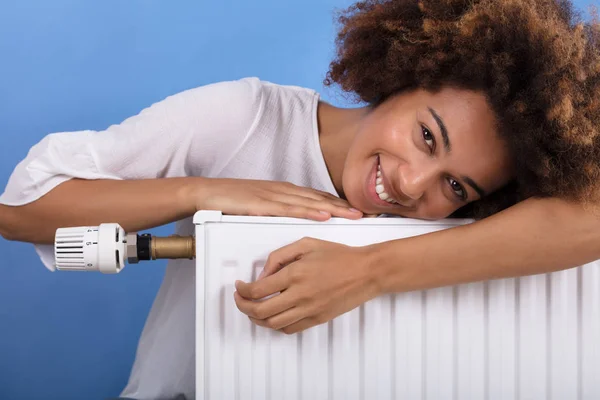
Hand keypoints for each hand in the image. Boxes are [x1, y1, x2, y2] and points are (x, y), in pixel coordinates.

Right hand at [194, 178, 361, 220]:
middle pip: (320, 199)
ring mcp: (274, 196)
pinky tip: (323, 215)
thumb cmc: (232, 201)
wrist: (207, 192)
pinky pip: (290, 209)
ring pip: (311, 202)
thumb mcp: (261, 205)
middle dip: (345, 206)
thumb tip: (295, 222)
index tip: (358, 212)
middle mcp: (284, 191)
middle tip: (367, 214)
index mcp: (285, 192)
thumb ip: (279, 212)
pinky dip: (309, 212)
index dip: (339, 205)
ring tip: (354, 215)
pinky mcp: (263, 204)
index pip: (318, 198)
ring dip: (335, 209)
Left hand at [233, 237, 379, 333]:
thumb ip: (280, 256)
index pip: (258, 290)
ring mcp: (309, 309)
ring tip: (252, 309)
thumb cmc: (339, 255)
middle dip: (243, 306)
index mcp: (295, 273)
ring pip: (272, 323)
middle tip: (240, 299)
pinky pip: (289, 329)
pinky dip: (275, 325)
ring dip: (256, 318)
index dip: (242, 290)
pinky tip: (273, 316)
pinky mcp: (317, 319)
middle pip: (260, 310)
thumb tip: (264, 273)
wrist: (366, 271)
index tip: (239, 286)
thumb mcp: (306, 244)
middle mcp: (300, 294)